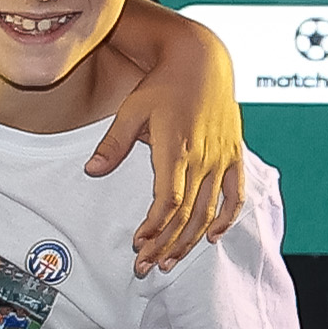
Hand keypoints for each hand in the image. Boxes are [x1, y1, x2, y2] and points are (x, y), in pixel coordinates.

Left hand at [93, 19, 247, 271]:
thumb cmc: (161, 85)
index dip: (155, 227)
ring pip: (209, 211)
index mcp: (176, 149)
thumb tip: (91, 171)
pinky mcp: (234, 155)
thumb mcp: (131, 109)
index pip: (169, 201)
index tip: (138, 244)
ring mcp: (222, 159)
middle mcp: (203, 158)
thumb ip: (113, 144)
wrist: (201, 61)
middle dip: (165, 245)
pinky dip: (227, 219)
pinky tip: (212, 238)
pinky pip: (236, 195)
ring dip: (190, 240)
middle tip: (146, 267)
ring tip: (170, 262)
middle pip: (187, 214)